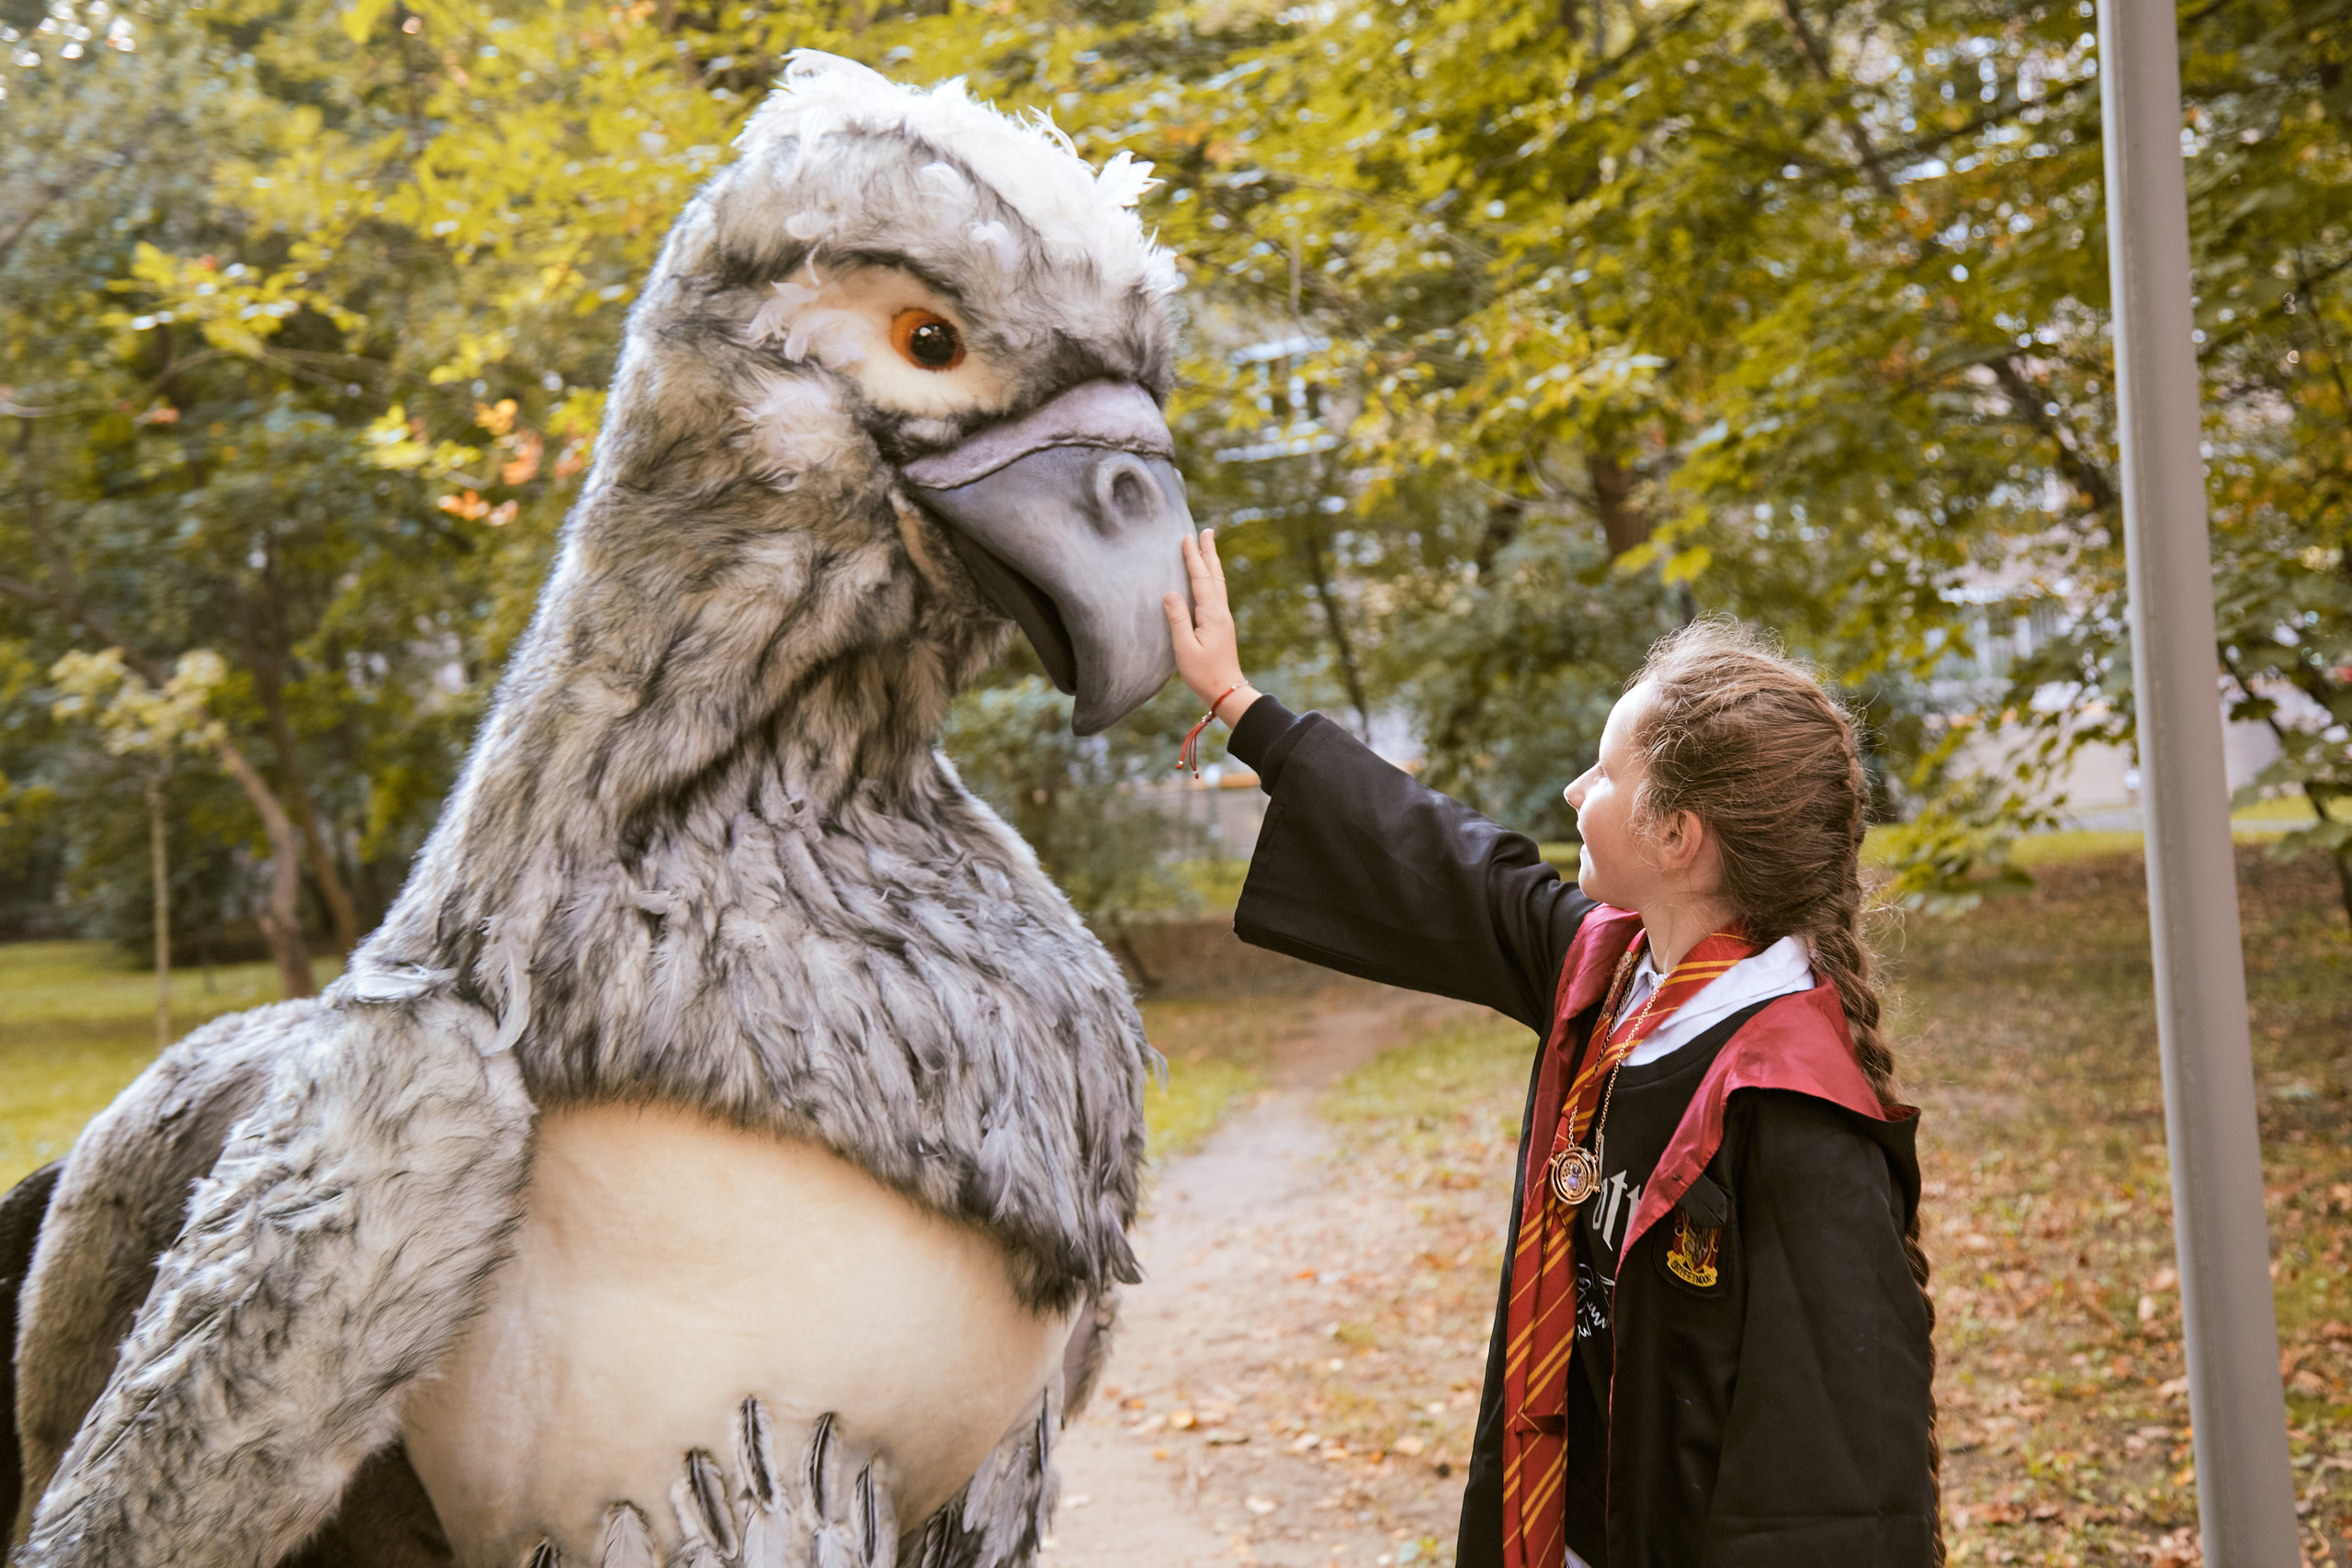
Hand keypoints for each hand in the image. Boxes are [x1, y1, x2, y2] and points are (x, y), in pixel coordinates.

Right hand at [1163, 529, 1255, 720]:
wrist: (1227, 691)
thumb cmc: (1203, 674)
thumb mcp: (1184, 649)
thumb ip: (1177, 620)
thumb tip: (1170, 593)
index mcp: (1211, 614)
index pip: (1201, 579)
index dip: (1193, 558)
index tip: (1187, 538)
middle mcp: (1221, 612)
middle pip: (1214, 575)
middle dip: (1208, 552)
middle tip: (1207, 531)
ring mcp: (1223, 618)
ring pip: (1218, 582)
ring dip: (1212, 562)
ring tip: (1208, 546)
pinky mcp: (1222, 625)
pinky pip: (1217, 592)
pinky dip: (1212, 577)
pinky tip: (1209, 578)